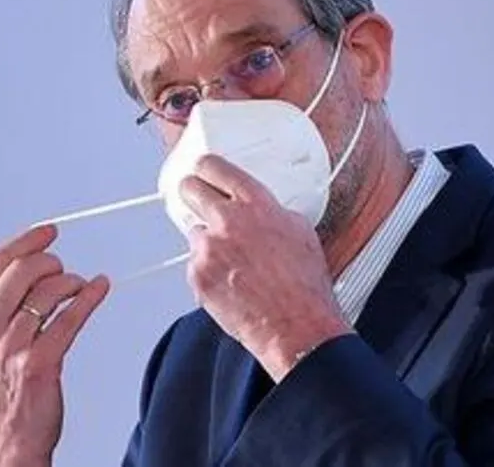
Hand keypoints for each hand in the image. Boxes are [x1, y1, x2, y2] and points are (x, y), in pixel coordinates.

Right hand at [0, 225, 110, 466]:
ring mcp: (11, 346)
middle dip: (51, 261)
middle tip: (63, 268)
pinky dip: (89, 297)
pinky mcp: (39, 363)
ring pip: (49, 291)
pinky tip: (98, 288)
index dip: (26, 241)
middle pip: (23, 269)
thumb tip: (28, 265)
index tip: (47, 232)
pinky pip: (70, 317)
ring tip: (79, 287)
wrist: (3, 443)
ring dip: (72, 282)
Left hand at [178, 155, 350, 381]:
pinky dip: (208, 271)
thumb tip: (258, 208)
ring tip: (233, 262)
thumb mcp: (300, 231)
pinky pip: (195, 265)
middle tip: (198, 201)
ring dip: (208, 242)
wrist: (295, 326)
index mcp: (256, 204)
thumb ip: (272, 211)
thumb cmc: (304, 285)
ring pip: (194, 232)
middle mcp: (228, 221)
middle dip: (192, 193)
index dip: (206, 166)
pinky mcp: (197, 275)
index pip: (215, 167)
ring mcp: (209, 248)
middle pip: (189, 189)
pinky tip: (231, 283)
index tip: (203, 169)